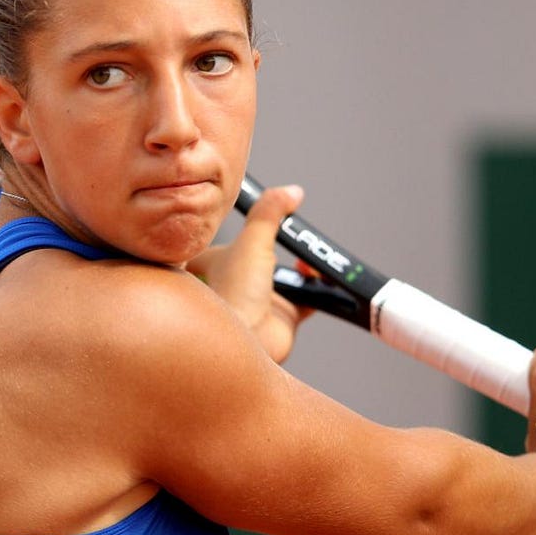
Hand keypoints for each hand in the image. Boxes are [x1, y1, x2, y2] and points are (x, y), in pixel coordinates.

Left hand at [187, 184, 311, 363]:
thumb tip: (291, 192)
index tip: (253, 217)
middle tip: (292, 234)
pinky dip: (319, 288)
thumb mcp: (251, 241)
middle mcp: (236, 282)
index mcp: (214, 263)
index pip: (219, 241)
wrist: (248, 342)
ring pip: (285, 278)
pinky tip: (322, 276)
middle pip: (258, 259)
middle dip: (276, 248)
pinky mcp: (283, 317)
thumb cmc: (233, 297)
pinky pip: (308, 299)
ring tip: (308, 256)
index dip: (232, 231)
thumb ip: (270, 212)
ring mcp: (260, 300)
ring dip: (302, 267)